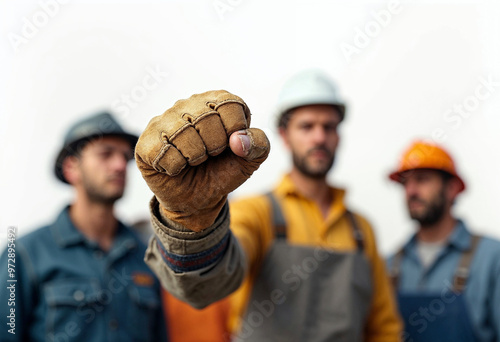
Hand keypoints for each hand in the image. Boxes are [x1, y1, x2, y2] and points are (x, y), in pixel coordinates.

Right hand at [135, 90, 269, 230]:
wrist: (199, 199)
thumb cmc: (222, 171)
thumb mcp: (250, 160)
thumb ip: (259, 144)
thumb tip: (238, 140)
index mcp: (216, 101)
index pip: (231, 105)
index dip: (234, 132)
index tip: (229, 145)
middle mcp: (187, 105)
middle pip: (207, 118)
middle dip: (215, 146)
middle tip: (210, 154)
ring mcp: (162, 122)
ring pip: (183, 133)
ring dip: (195, 157)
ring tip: (193, 160)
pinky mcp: (145, 143)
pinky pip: (163, 152)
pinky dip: (175, 167)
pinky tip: (176, 167)